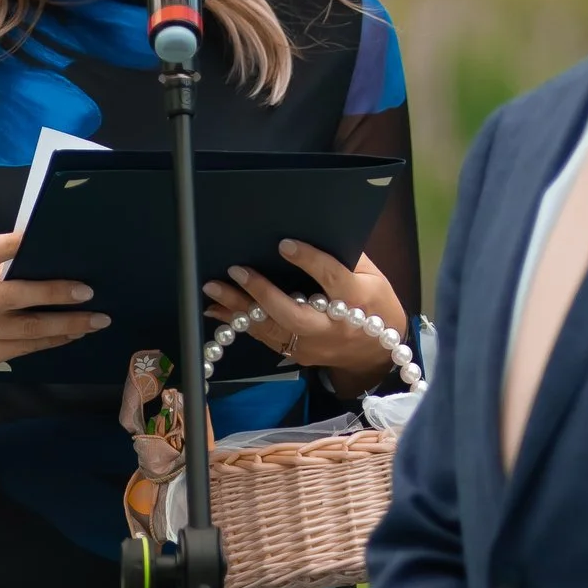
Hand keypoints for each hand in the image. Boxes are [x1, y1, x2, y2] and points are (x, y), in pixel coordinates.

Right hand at [0, 230, 109, 404]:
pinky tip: (74, 333)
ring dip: (66, 324)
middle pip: (13, 297)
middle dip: (54, 293)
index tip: (38, 236)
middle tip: (87, 291)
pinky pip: (26, 348)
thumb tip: (50, 258)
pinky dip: (54, 340)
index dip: (11, 244)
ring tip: (95, 319)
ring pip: (27, 330)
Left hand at [204, 237, 409, 390]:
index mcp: (357, 300)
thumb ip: (345, 256)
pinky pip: (264, 338)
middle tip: (235, 271)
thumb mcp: (373, 276)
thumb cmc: (375, 304)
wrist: (376, 355)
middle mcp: (331, 326)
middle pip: (292, 313)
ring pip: (271, 329)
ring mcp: (312, 345)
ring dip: (238, 310)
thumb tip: (311, 231)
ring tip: (212, 290)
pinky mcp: (297, 354)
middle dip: (261, 293)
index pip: (332, 279)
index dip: (309, 260)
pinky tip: (217, 310)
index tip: (284, 243)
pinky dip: (240, 323)